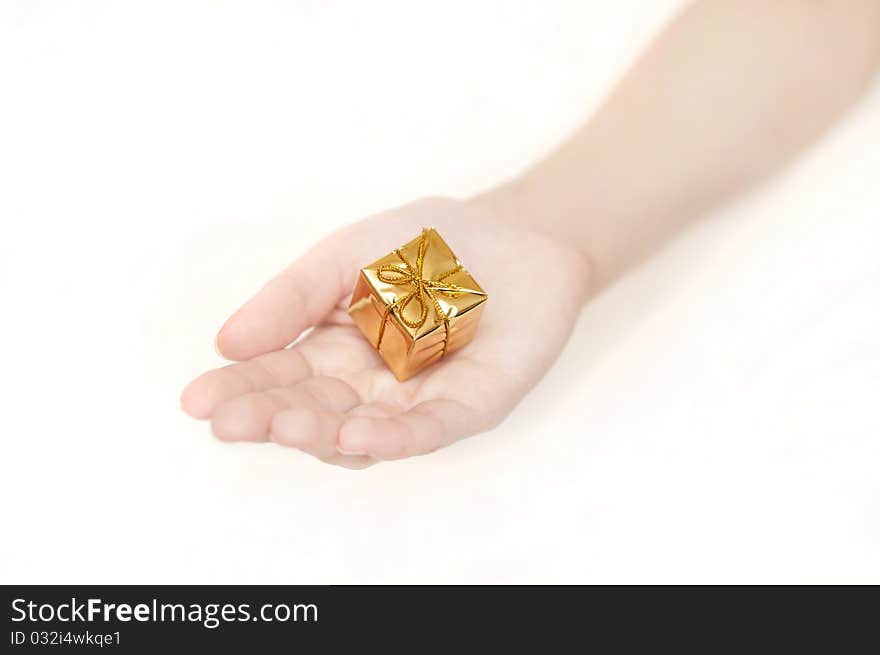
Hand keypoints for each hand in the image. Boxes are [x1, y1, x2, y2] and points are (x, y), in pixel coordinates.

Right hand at [181, 197, 590, 467]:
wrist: (517, 232)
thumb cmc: (427, 243)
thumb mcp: (348, 253)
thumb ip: (294, 296)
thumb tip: (227, 342)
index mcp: (334, 350)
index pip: (280, 376)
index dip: (241, 389)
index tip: (197, 398)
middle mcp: (370, 386)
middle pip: (314, 411)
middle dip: (271, 418)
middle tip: (229, 421)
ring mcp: (419, 400)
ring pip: (363, 432)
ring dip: (322, 434)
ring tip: (285, 425)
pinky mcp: (470, 405)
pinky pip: (429, 430)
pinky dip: (394, 438)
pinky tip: (356, 437)